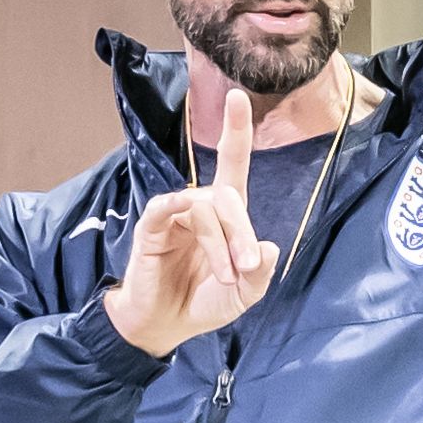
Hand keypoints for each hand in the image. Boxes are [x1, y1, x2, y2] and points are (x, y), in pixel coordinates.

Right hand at [106, 73, 284, 355]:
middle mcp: (200, 206)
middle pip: (227, 196)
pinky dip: (181, 210)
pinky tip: (188, 217)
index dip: (235, 130)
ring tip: (226, 277)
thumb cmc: (204, 302)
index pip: (232, 163)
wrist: (166, 326)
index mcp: (224, 214)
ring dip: (220, 245)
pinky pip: (168, 206)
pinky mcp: (152, 226)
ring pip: (205, 209)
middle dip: (241, 232)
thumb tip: (270, 248)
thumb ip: (261, 274)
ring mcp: (175, 214)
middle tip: (246, 268)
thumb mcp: (244, 294)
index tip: (237, 95)